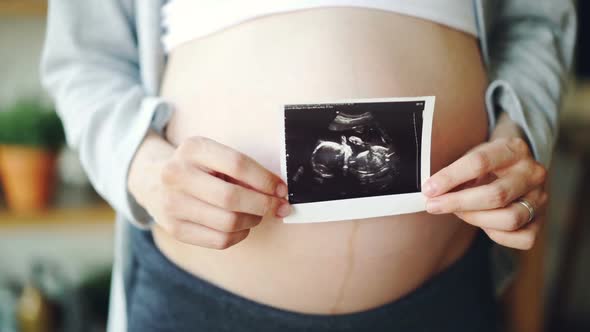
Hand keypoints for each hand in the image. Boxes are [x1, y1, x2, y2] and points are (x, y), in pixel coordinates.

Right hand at [129, 132, 290, 248]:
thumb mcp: (215, 155)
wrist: (154, 180)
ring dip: (253, 220)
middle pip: (232, 198)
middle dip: (264, 205)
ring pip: (228, 223)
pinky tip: (241, 226)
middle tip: (279, 207)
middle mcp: (177, 175)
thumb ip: (243, 170)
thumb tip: (277, 193)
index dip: (266, 180)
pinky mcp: (174, 229)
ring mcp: (172, 204)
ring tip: (256, 213)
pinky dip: (240, 235)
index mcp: (192, 149)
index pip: (238, 165)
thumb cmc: (198, 168)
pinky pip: (220, 240)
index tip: (282, 189)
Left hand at [423, 116, 547, 249]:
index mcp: (514, 149)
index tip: (428, 188)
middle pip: (496, 195)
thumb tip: (430, 190)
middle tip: (433, 205)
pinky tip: (482, 223)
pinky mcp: (541, 221)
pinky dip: (497, 235)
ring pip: (510, 219)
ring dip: (475, 219)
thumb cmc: (486, 164)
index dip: (451, 177)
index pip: (480, 162)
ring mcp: (541, 198)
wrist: (515, 168)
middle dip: (458, 203)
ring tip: (457, 212)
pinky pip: (522, 238)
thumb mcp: (472, 155)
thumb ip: (455, 170)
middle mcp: (533, 173)